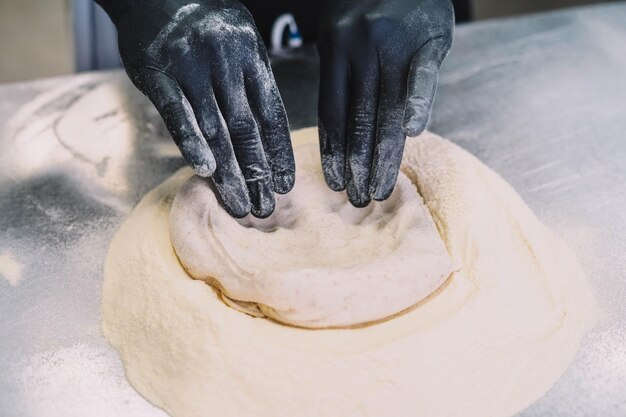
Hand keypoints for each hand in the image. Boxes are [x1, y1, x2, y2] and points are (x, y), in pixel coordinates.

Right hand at [100, 0, 294, 217]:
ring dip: (228, 171)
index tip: (284, 184)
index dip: (278, 152)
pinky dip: (191, 144)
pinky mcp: (156, 71)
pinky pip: (176, 114)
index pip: (271, 113)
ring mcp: (190, 64)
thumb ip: (253, 80)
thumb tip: (269, 133)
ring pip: (214, 128)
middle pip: (246, 127)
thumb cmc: (202, 22)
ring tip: (239, 204)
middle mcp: (225, 58)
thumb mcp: (239, 40)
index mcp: (251, 53)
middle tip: (264, 207)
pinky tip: (205, 171)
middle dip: (257, 172)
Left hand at [317, 0, 453, 206]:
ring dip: (384, 152)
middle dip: (359, 164)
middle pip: (360, 119)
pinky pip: (424, 76)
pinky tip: (414, 132)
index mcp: (336, 48)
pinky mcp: (430, 38)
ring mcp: (396, 42)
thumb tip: (341, 133)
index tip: (336, 182)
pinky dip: (420, 102)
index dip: (334, 151)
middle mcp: (362, 47)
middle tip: (360, 199)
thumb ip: (343, 75)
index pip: (333, 112)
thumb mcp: (342, 31)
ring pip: (387, 109)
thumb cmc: (369, 6)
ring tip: (380, 188)